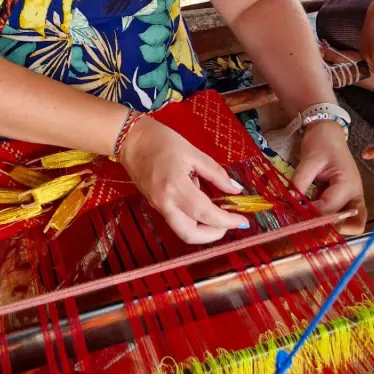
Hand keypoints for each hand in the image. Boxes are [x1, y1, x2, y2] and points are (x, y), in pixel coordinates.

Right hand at [120, 117, 247, 243]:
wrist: (130, 139)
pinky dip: (193, 220)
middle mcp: (165, 203)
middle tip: (229, 223)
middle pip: (190, 234)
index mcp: (176, 187)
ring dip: (203, 230)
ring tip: (219, 216)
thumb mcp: (193, 152)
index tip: (243, 220)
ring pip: (182, 231)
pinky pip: (176, 220)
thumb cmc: (162, 141)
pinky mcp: (155, 205)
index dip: (227, 221)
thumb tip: (236, 189)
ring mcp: (158, 206)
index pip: (205, 214)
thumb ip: (216, 173)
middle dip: (213, 234)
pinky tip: (202, 207)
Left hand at [291, 121, 366, 233]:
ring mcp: (351, 197)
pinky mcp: (343, 199)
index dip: (311, 215)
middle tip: (307, 224)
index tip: (292, 213)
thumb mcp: (309, 159)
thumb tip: (290, 201)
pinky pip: (337, 215)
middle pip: (354, 224)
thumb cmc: (321, 142)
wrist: (327, 132)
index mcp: (348, 184)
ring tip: (305, 218)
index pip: (330, 209)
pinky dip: (323, 217)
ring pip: (348, 223)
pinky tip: (305, 210)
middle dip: (332, 228)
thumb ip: (300, 181)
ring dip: (329, 224)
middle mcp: (354, 194)